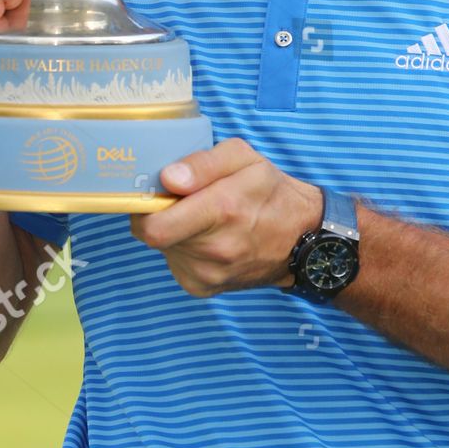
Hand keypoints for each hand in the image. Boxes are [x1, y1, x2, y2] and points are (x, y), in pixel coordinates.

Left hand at [129, 137, 321, 297]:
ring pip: (163, 248)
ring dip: (173, 231)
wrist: (303, 239)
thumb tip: (168, 179)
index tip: (156, 190)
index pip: (153, 224)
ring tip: (202, 218)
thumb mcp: (245, 158)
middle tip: (180, 200)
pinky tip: (207, 238)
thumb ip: (203, 163)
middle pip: (153, 234)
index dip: (145, 205)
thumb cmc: (272, 193)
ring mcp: (208, 275)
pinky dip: (183, 249)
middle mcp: (214, 250)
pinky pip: (174, 263)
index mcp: (223, 210)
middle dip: (159, 214)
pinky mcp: (203, 289)